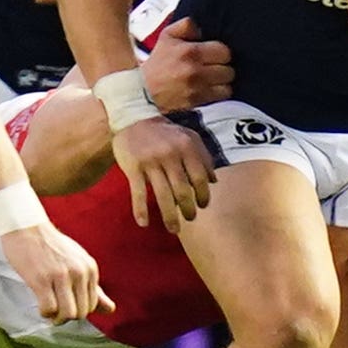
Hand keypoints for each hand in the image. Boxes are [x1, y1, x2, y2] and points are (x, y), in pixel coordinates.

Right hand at [0, 223, 113, 321]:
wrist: (27, 228)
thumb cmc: (51, 246)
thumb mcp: (78, 262)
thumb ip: (93, 287)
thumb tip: (111, 309)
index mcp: (90, 268)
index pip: (92, 305)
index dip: (78, 310)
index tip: (65, 304)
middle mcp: (79, 272)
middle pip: (81, 313)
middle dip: (68, 316)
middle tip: (56, 310)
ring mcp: (61, 276)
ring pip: (67, 314)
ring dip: (57, 318)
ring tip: (49, 309)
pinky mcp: (41, 280)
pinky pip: (48, 309)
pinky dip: (44, 313)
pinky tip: (40, 304)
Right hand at [111, 115, 213, 231]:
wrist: (134, 118)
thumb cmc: (165, 133)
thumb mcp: (188, 137)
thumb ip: (203, 156)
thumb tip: (214, 181)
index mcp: (186, 147)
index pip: (200, 178)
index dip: (203, 195)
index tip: (203, 206)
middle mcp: (170, 155)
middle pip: (183, 190)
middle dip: (188, 209)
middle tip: (191, 219)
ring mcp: (151, 162)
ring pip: (162, 195)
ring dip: (169, 216)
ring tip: (174, 229)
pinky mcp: (133, 167)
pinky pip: (138, 193)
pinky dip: (140, 210)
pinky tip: (144, 224)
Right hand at [138, 18, 233, 109]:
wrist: (143, 91)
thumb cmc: (158, 63)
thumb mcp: (167, 36)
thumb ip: (187, 26)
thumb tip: (202, 29)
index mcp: (190, 52)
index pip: (224, 51)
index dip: (220, 52)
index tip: (214, 54)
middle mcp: (195, 71)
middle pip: (228, 69)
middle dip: (223, 68)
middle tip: (213, 67)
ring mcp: (197, 89)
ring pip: (227, 85)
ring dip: (222, 82)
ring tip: (212, 79)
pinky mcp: (197, 102)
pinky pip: (220, 97)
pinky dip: (218, 93)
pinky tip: (209, 89)